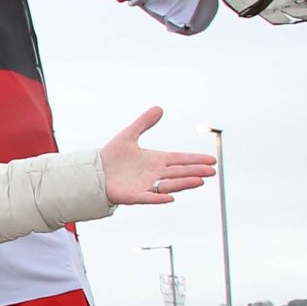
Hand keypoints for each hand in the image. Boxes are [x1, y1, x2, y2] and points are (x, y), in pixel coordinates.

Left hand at [100, 108, 217, 205]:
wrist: (93, 172)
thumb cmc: (112, 156)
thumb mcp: (128, 135)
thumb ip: (143, 123)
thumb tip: (159, 108)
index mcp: (155, 160)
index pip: (180, 159)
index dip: (195, 159)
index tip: (211, 160)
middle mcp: (154, 173)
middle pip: (179, 172)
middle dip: (195, 172)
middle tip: (212, 172)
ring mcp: (145, 185)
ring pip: (169, 184)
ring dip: (184, 183)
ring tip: (200, 181)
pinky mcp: (134, 195)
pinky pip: (149, 197)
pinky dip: (159, 197)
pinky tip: (171, 197)